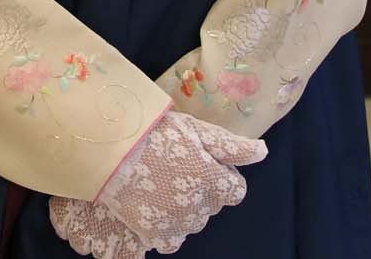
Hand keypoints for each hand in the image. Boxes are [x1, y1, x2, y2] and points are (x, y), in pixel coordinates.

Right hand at [48, 111, 266, 255]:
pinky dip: (165, 227)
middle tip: (174, 167)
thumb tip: (262, 152)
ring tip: (159, 185)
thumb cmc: (151, 132)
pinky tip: (151, 206)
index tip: (199, 159)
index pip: (235, 188)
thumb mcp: (194, 129)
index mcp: (214, 179)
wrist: (108, 148)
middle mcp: (201, 206)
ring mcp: (178, 223)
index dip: (219, 172)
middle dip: (200, 190)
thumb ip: (231, 145)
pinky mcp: (155, 234)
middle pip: (212, 205)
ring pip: (192, 223)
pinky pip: (171, 240)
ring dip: (182, 209)